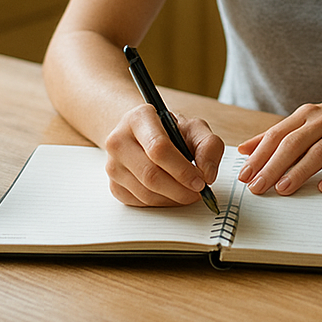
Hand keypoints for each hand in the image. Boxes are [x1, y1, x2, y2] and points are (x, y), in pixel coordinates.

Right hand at [102, 103, 223, 207]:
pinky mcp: (113, 185)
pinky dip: (162, 203)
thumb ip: (209, 145)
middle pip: (150, 174)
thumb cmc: (169, 130)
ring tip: (190, 193)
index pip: (158, 148)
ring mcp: (112, 165)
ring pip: (145, 192)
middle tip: (199, 192)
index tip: (201, 181)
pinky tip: (174, 195)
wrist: (141, 134)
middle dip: (180, 189)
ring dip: (173, 198)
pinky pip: (139, 202)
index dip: (182, 169)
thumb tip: (207, 174)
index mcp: (138, 118)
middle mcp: (119, 141)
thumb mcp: (194, 127)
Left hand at [236, 88, 321, 195]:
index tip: (244, 175)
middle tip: (258, 188)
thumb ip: (279, 134)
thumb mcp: (311, 118)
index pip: (279, 135)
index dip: (260, 155)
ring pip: (321, 151)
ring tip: (283, 189)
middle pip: (295, 143)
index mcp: (309, 114)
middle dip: (273, 166)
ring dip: (300, 171)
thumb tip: (245, 149)